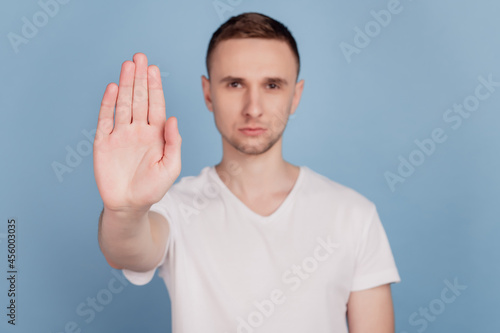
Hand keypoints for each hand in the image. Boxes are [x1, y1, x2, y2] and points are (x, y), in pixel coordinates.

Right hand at [93, 53, 181, 212]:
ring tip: (128, 65)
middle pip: (139, 99)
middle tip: (140, 57)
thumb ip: (174, 143)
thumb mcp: (171, 167)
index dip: (155, 87)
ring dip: (125, 85)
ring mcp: (121, 134)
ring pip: (123, 104)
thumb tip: (173, 118)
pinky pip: (105, 120)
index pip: (156, 105)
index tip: (153, 69)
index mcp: (156, 134)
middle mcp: (138, 130)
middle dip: (140, 78)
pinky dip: (108, 104)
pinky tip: (112, 89)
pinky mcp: (104, 143)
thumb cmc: (153, 188)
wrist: (129, 205)